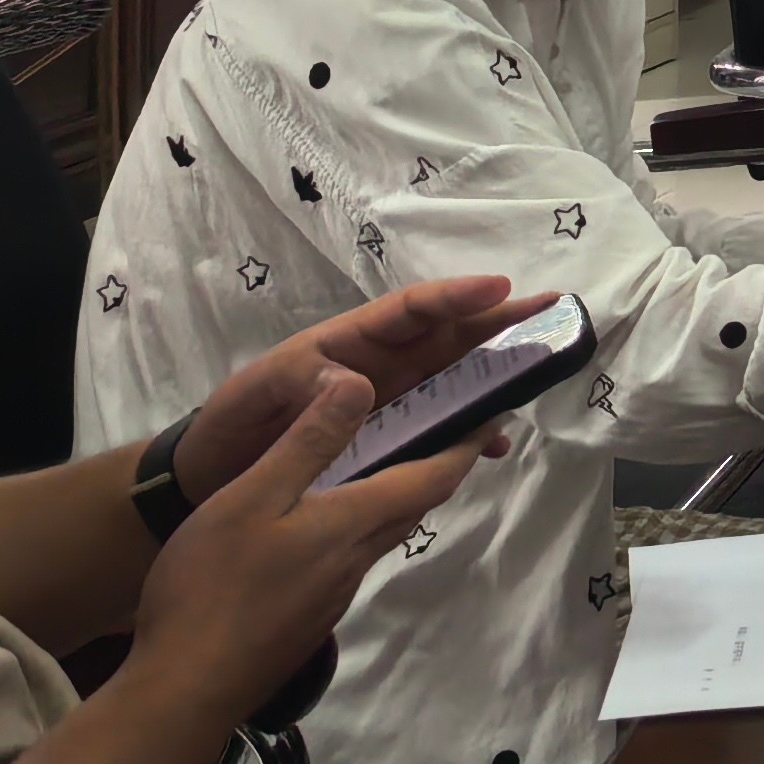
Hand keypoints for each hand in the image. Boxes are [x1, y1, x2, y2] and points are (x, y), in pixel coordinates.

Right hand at [122, 369, 487, 716]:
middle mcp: (356, 560)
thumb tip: (361, 384)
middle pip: (412, 506)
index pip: (432, 478)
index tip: (493, 415)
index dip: (465, 444)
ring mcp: (331, 595)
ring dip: (394, 496)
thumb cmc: (212, 585)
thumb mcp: (253, 497)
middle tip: (444, 426)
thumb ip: (308, 444)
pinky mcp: (306, 618)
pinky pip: (346, 558)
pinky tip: (322, 520)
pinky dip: (354, 526)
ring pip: (379, 534)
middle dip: (436, 466)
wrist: (182, 691)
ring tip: (382, 460)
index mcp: (352, 524)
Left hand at [174, 275, 518, 494]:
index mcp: (347, 343)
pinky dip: (470, 430)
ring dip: (497, 371)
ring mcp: (389, 403)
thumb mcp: (256, 395)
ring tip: (542, 367)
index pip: (408, 312)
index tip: (500, 288)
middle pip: (448, 337)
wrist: (212, 475)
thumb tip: (358, 381)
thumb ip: (301, 384)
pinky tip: (495, 443)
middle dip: (499, 322)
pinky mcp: (389, 439)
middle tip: (552, 309)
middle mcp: (379, 367)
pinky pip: (439, 426)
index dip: (454, 297)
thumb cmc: (233, 424)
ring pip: (453, 378)